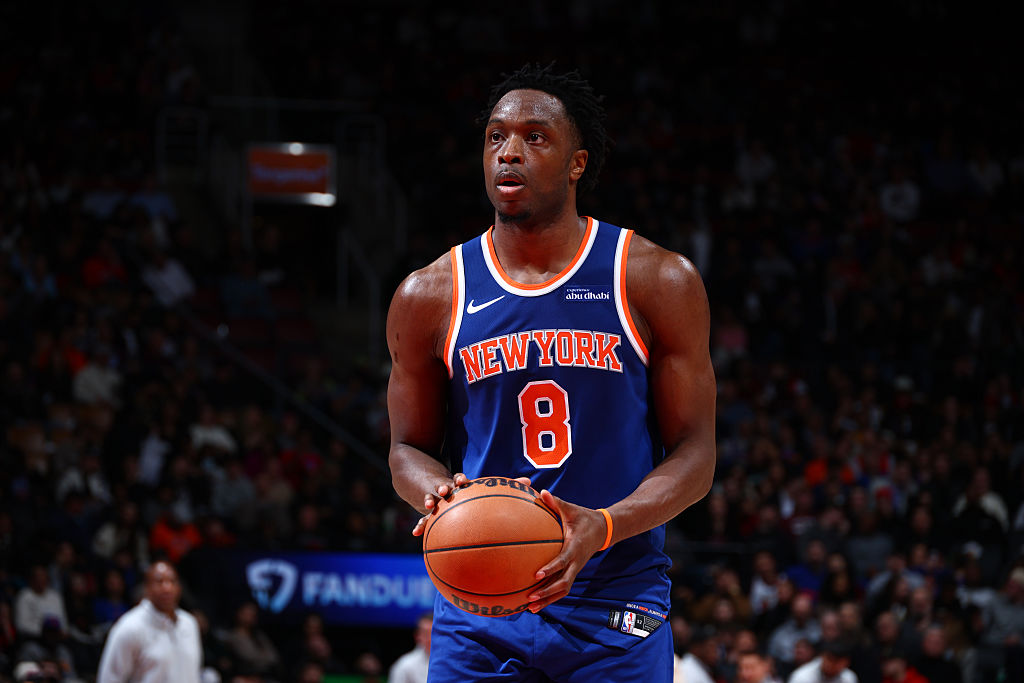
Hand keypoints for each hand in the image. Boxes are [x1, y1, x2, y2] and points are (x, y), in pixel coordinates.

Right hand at [410, 475, 533, 535]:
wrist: (432, 485)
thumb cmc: (465, 491)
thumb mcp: (479, 488)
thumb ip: (505, 487)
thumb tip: (530, 482)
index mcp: (459, 485)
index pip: (459, 479)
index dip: (460, 480)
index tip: (462, 481)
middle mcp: (446, 490)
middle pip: (443, 486)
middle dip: (443, 487)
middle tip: (444, 491)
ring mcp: (435, 500)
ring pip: (431, 500)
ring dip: (429, 501)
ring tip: (428, 505)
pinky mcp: (428, 512)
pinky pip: (423, 520)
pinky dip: (420, 526)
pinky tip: (416, 533)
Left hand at [526, 490, 608, 611]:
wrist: (602, 530)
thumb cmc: (583, 517)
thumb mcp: (571, 509)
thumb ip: (556, 503)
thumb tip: (542, 492)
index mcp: (575, 547)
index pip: (563, 560)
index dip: (551, 568)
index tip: (536, 574)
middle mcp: (576, 562)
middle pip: (563, 583)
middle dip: (547, 592)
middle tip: (530, 597)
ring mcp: (575, 569)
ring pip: (563, 590)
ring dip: (548, 600)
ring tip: (530, 608)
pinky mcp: (573, 572)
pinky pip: (562, 588)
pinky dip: (550, 597)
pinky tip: (536, 603)